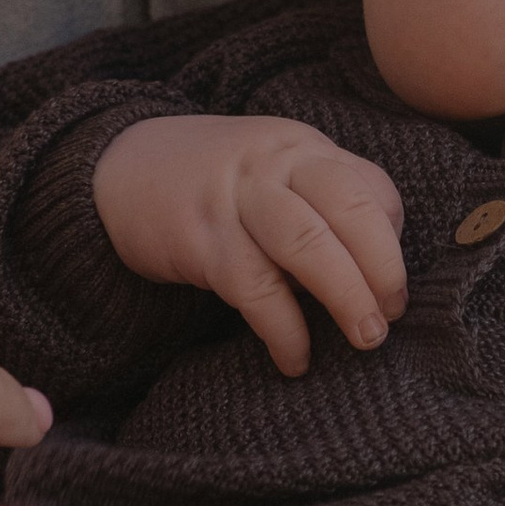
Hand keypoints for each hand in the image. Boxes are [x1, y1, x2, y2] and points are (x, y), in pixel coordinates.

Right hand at [93, 111, 407, 373]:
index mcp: (301, 147)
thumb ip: (321, 202)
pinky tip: (295, 358)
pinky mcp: (199, 239)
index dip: (391, 240)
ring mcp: (234, 199)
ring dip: (347, 297)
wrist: (113, 169)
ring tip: (366, 338)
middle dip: (383, 268)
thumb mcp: (271, 171)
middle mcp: (273, 164)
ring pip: (308, 245)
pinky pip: (255, 289)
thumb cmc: (210, 183)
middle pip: (350, 209)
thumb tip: (375, 270)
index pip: (370, 187)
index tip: (391, 286)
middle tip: (392, 316)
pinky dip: (284, 330)